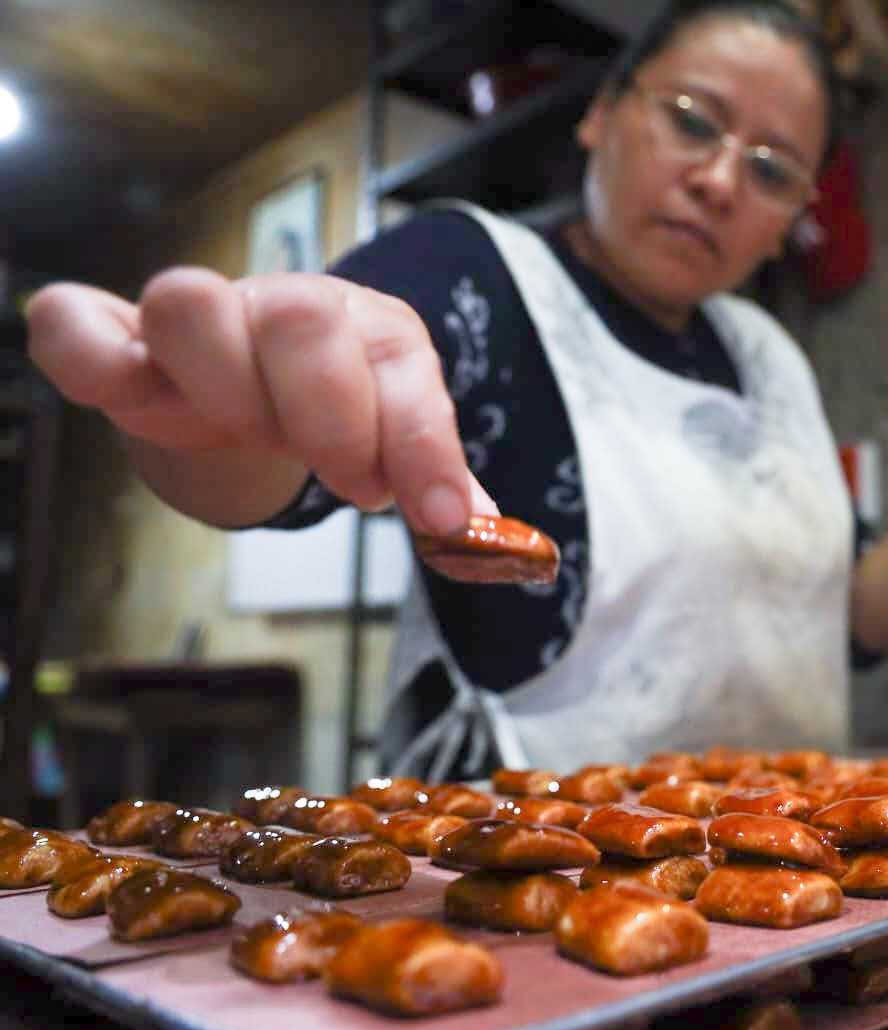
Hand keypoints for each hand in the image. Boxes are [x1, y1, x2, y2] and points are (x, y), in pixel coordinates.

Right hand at [25, 268, 494, 533]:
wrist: (249, 385)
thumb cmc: (333, 411)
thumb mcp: (391, 443)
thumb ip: (429, 479)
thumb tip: (475, 532)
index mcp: (371, 331)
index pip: (402, 365)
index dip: (421, 442)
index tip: (439, 516)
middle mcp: (287, 307)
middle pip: (303, 320)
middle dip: (332, 413)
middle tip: (349, 481)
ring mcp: (200, 316)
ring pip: (191, 304)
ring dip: (224, 386)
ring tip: (246, 438)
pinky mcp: (114, 336)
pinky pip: (77, 322)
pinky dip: (94, 358)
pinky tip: (130, 400)